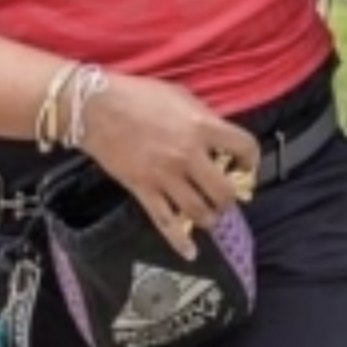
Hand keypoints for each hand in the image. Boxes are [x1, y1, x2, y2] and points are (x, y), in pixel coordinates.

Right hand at [74, 72, 257, 261]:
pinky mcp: (143, 191)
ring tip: (209, 214)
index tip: (245, 166)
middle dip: (229, 197)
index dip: (251, 160)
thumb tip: (219, 135)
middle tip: (224, 195)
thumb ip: (203, 116)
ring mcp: (165, 177)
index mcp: (201, 127)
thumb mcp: (179, 95)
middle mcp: (188, 155)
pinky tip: (190, 252)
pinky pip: (166, 223)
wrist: (95, 107)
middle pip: (224, 191)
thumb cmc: (137, 94)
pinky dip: (180, 242)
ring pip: (199, 212)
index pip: (244, 148)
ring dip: (210, 217)